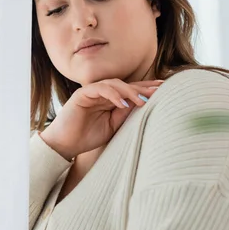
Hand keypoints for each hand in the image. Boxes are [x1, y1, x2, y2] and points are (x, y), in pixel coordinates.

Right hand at [40, 78, 163, 159]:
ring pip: (114, 84)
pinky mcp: (82, 94)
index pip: (130, 91)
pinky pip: (100, 89)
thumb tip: (141, 104)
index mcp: (110, 101)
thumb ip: (123, 115)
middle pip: (126, 84)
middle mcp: (102, 94)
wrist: (64, 145)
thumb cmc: (86, 137)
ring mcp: (92, 92)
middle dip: (143, 87)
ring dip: (130, 91)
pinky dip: (113, 95)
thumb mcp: (112, 127)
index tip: (163, 90)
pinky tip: (123, 104)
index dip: (146, 89)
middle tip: (160, 89)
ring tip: (142, 101)